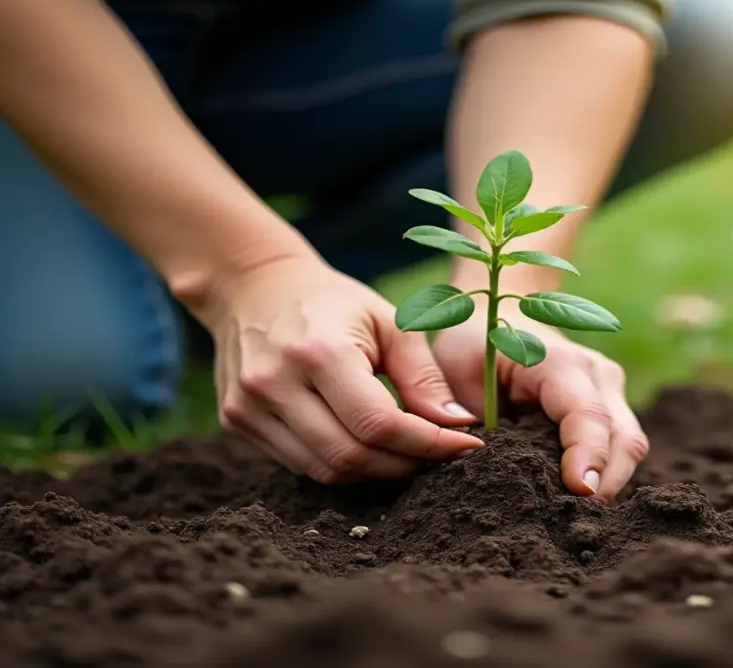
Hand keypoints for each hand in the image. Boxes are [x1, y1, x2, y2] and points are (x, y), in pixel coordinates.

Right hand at [203, 257, 483, 483]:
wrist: (253, 287)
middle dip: (405, 463)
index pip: (379, 423)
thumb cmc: (333, 302)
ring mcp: (248, 407)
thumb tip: (458, 425)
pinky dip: (343, 464)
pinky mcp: (237, 422)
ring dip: (376, 470)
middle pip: (352, 456)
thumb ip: (423, 375)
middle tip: (439, 452)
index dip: (430, 443)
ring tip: (407, 451)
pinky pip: (302, 464)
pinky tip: (368, 445)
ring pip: (326, 470)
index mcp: (318, 352)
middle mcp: (275, 383)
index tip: (468, 444)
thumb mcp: (388, 321)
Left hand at [433, 300, 648, 501]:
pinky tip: (575, 503)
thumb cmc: (472, 346)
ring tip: (573, 521)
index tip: (579, 492)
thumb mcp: (454, 371)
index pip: (587, 414)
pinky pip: (619, 449)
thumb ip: (465, 415)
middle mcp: (597, 374)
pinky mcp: (612, 409)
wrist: (498, 319)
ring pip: (629, 447)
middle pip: (622, 438)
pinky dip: (604, 477)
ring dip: (609, 485)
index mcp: (560, 361)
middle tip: (575, 525)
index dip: (588, 455)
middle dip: (606, 483)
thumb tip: (473, 463)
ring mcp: (610, 391)